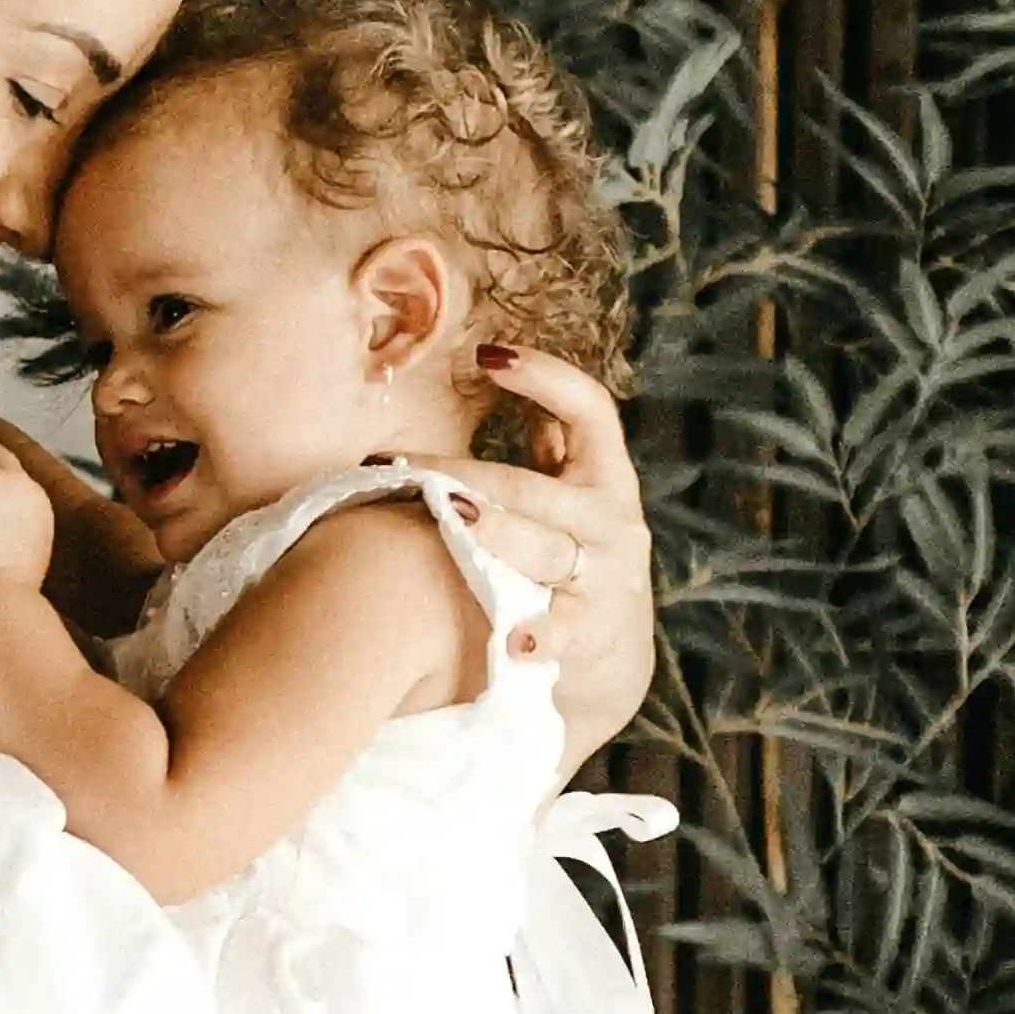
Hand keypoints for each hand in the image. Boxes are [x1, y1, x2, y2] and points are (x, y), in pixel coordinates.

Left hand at [387, 344, 656, 776]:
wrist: (610, 660)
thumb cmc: (572, 556)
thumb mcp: (570, 495)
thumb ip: (551, 445)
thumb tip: (508, 372)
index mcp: (604, 476)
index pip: (588, 410)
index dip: (544, 377)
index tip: (487, 353)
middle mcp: (611, 521)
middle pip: (533, 487)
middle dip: (464, 475)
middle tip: (402, 467)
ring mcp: (605, 577)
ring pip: (544, 548)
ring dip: (495, 533)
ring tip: (453, 518)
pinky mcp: (595, 632)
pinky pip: (564, 629)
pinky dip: (539, 635)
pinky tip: (512, 641)